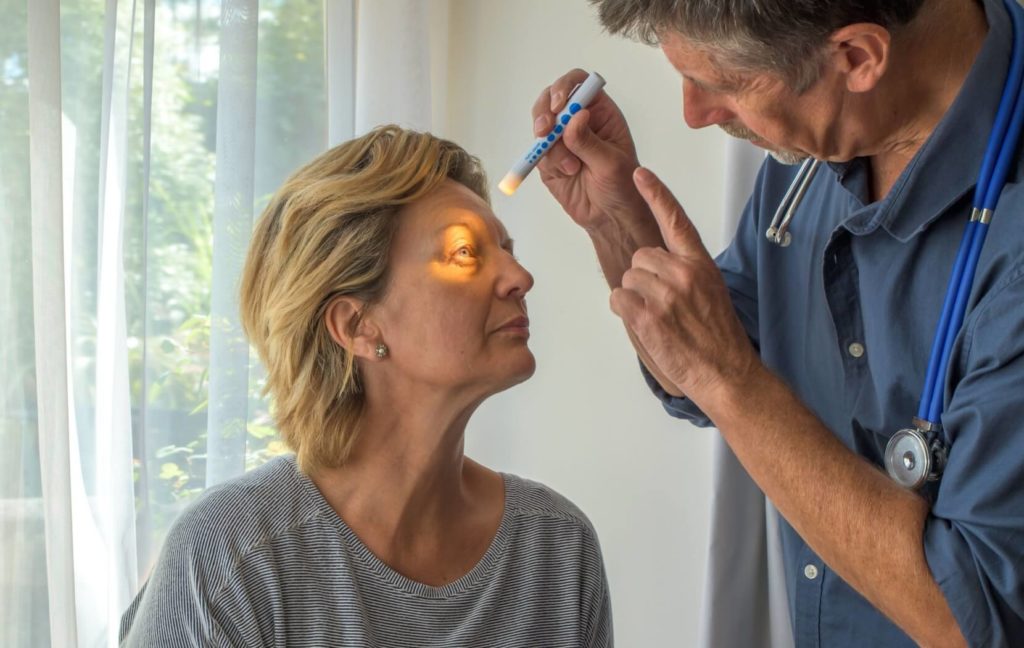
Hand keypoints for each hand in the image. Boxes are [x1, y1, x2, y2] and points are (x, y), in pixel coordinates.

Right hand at [531, 69, 651, 233]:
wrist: (611, 217)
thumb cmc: (623, 186)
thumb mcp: (611, 162)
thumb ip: (589, 141)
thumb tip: (576, 116)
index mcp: (600, 112)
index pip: (579, 84)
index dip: (565, 87)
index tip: (559, 105)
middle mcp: (578, 121)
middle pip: (550, 99)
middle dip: (543, 113)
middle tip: (545, 131)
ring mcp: (561, 140)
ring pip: (541, 127)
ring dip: (549, 145)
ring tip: (569, 167)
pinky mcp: (549, 160)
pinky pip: (538, 153)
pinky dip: (548, 161)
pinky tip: (567, 173)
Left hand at [609, 167, 759, 400]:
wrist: (726, 372)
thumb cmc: (718, 338)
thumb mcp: (711, 291)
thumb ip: (685, 271)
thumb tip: (656, 265)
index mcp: (700, 263)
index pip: (675, 219)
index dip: (656, 195)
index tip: (641, 174)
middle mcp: (683, 273)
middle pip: (639, 256)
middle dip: (644, 279)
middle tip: (665, 306)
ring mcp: (666, 294)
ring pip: (627, 279)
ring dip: (635, 299)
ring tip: (661, 319)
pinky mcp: (649, 315)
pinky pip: (618, 299)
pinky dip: (626, 313)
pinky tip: (649, 326)